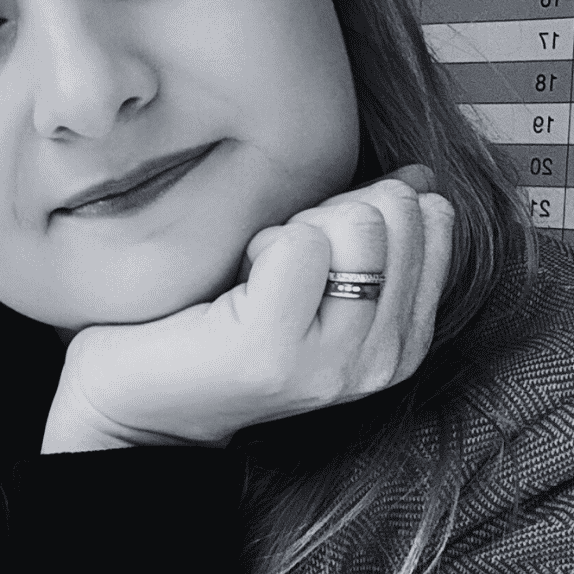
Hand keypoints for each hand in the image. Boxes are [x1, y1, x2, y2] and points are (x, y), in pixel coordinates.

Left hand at [43, 164, 457, 451]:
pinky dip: (259, 245)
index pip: (432, 218)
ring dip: (294, 230)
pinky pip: (298, 244)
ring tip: (258, 279)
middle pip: (394, 214)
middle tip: (278, 265)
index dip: (366, 208)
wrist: (141, 397)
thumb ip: (376, 230)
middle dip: (330, 213)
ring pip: (357, 225)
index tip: (318, 249)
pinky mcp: (273, 352)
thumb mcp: (319, 273)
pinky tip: (236, 290)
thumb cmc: (223, 321)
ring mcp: (331, 365)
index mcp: (403, 344)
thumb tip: (423, 176)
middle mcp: (380, 363)